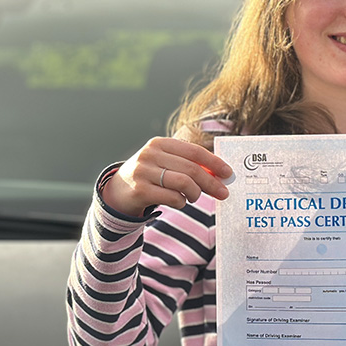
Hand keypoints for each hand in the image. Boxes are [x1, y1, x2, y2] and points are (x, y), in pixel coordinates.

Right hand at [101, 137, 232, 216]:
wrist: (117, 191)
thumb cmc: (149, 176)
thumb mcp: (164, 163)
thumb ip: (187, 164)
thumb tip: (219, 173)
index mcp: (159, 143)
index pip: (193, 151)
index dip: (214, 162)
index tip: (228, 173)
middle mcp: (150, 154)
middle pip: (191, 168)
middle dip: (211, 182)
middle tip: (223, 193)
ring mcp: (143, 172)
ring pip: (183, 183)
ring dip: (196, 193)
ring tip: (195, 197)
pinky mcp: (140, 190)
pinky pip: (172, 197)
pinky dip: (181, 202)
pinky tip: (180, 202)